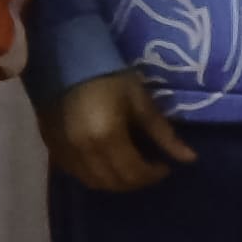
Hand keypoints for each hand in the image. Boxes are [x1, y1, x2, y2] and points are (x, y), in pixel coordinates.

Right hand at [37, 71, 198, 194]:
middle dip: (136, 180)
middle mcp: (84, 151)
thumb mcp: (141, 102)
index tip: (165, 165)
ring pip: (92, 182)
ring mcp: (64, 150)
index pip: (134, 173)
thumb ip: (163, 133)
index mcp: (107, 138)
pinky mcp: (51, 146)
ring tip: (127, 166)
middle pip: (113, 182)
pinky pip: (74, 172)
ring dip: (114, 181)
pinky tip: (103, 161)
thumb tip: (190, 159)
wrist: (66, 59)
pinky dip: (93, 174)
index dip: (154, 175)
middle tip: (148, 168)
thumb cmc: (109, 77)